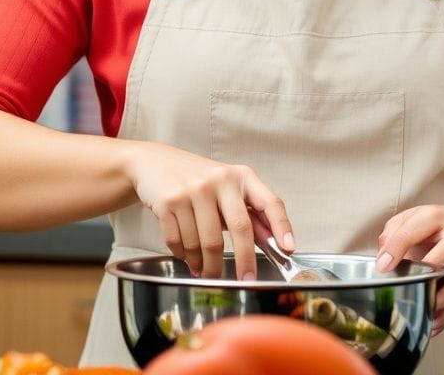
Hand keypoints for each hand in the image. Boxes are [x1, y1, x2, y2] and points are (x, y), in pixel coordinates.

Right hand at [121, 141, 293, 280]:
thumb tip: (276, 243)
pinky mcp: (169, 201)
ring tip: (206, 270)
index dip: (282, 226)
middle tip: (246, 279)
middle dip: (245, 260)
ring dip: (207, 265)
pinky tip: (188, 257)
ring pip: (206, 242)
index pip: (269, 202)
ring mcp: (193, 190)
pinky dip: (186, 257)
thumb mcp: (228, 190)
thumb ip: (251, 214)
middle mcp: (219, 180)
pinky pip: (180, 242)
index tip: (288, 249)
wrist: (155, 162)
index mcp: (241, 177)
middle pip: (239, 228)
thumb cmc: (198, 180)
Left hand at [375, 202, 443, 335]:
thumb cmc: (436, 224)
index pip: (414, 230)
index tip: (382, 267)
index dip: (396, 248)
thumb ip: (393, 233)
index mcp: (435, 218)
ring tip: (424, 313)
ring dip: (443, 301)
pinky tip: (433, 323)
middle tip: (409, 286)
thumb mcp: (412, 217)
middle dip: (429, 270)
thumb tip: (382, 257)